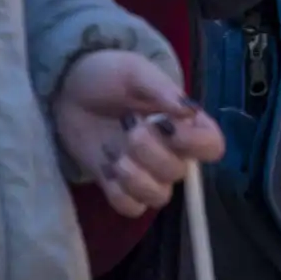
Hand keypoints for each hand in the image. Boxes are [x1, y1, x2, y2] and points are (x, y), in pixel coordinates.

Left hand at [50, 47, 224, 217]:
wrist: (69, 89)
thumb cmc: (109, 75)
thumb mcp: (135, 71)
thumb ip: (162, 90)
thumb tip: (189, 112)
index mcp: (184, 124)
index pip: (212, 146)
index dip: (195, 143)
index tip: (168, 126)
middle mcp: (171, 152)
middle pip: (179, 172)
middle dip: (150, 152)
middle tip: (128, 126)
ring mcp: (145, 173)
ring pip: (158, 196)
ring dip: (136, 178)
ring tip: (115, 156)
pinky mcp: (118, 186)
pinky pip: (130, 208)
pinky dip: (118, 193)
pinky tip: (106, 169)